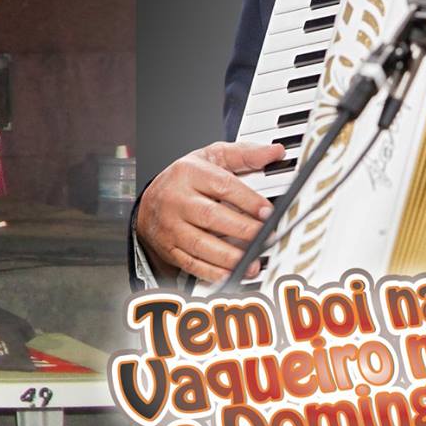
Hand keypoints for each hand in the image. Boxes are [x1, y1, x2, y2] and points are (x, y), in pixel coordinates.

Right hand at [134, 141, 282, 284]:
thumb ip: (243, 154)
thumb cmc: (185, 180)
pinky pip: (190, 262)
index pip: (222, 185)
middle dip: (242, 229)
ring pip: (200, 243)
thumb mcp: (211, 158)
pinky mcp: (168, 247)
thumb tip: (274, 152)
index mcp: (188, 173)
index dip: (247, 200)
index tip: (267, 212)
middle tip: (265, 237)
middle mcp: (176, 199)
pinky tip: (230, 274)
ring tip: (253, 262)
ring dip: (229, 256)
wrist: (150, 202)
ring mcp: (170, 225)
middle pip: (211, 216)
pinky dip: (211, 272)